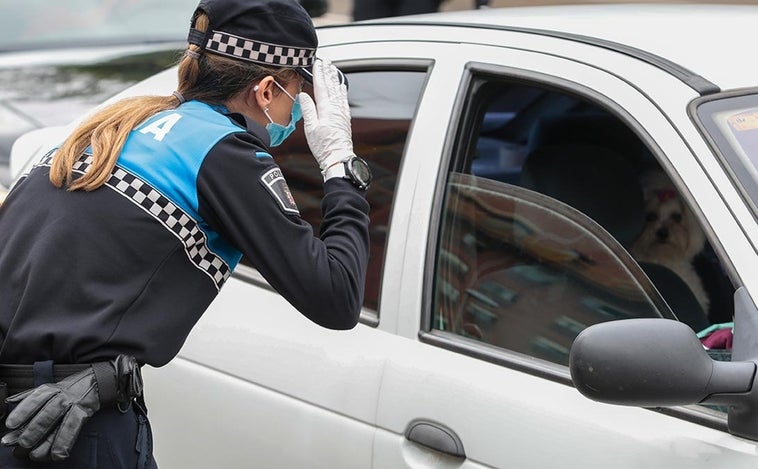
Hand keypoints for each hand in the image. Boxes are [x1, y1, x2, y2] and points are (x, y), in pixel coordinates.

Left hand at [1, 366, 104, 460]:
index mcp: (49, 390)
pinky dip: (64, 443)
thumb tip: (7, 402)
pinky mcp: (83, 414)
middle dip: (33, 431)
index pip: (34, 400)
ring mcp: (74, 405)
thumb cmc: (65, 389)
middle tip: (23, 444)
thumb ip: (27, 396)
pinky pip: (73, 430)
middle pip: (47, 414)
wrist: (93, 383)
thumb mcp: (46, 388)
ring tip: (35, 455)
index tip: (11, 425)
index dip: (22, 412)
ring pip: (61, 423)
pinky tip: (57, 454)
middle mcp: (61, 397)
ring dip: (48, 441)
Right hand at [299, 59, 353, 174]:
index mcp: (326, 109)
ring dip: (335, 78)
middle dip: (328, 72)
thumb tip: (304, 95)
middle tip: (327, 61)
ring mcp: (342, 113)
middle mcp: (336, 108)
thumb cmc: (324, 146)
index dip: (319, 73)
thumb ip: (307, 109)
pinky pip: (344, 100)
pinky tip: (342, 87)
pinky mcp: (345, 119)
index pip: (321, 86)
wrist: (338, 157)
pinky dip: (342, 91)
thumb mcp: (310, 128)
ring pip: (338, 91)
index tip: (317, 63)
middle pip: (331, 86)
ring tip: (333, 69)